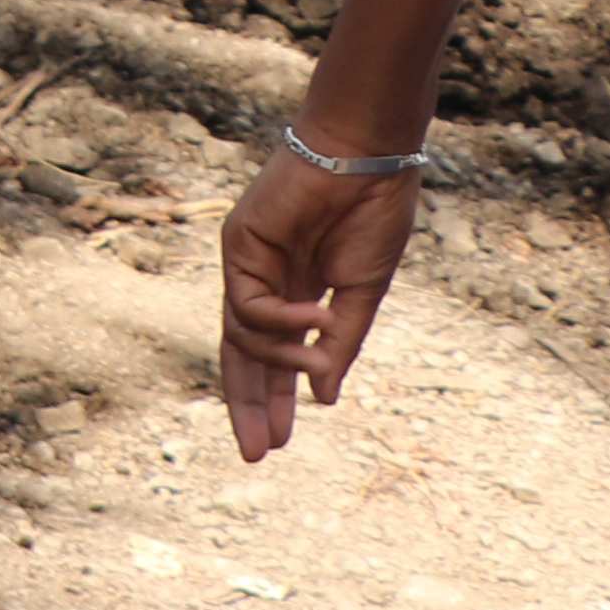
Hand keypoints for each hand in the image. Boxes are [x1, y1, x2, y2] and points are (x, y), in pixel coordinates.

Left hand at [220, 133, 422, 462]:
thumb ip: (338, 344)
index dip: (270, 400)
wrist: (368, 157)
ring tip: (314, 362)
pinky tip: (316, 316)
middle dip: (249, 404)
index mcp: (294, 292)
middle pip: (241, 354)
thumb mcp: (361, 294)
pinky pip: (249, 304)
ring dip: (279, 361)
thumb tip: (322, 398)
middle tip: (258, 452)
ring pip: (241, 334)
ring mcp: (247, 263)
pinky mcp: (237, 243)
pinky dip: (281, 320)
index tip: (274, 444)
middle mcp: (263, 280)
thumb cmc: (372, 216)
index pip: (268, 356)